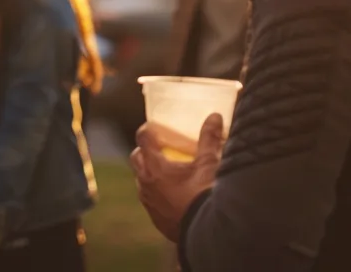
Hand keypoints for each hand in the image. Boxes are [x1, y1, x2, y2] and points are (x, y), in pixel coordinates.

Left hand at [130, 113, 224, 241]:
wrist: (207, 232)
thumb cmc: (205, 195)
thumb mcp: (209, 164)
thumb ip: (209, 139)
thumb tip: (214, 117)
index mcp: (155, 167)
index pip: (143, 138)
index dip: (148, 130)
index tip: (154, 127)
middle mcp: (146, 184)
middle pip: (136, 158)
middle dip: (145, 151)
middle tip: (161, 147)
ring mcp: (148, 202)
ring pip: (141, 180)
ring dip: (149, 172)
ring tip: (167, 171)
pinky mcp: (155, 217)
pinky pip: (149, 199)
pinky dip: (156, 191)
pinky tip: (172, 193)